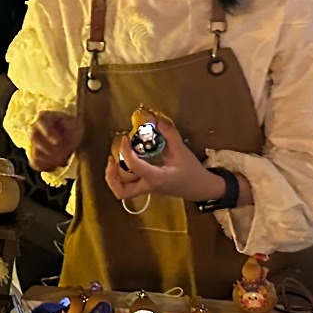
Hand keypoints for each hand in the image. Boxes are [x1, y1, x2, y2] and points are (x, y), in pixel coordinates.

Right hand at [28, 109, 78, 174]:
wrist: (69, 137)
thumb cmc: (72, 128)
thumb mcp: (75, 123)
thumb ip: (70, 123)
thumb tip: (64, 124)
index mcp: (44, 118)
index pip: (41, 122)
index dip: (48, 132)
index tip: (58, 141)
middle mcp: (34, 129)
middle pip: (35, 139)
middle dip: (50, 149)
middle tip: (63, 154)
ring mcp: (32, 143)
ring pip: (35, 153)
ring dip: (50, 159)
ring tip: (63, 160)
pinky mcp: (33, 155)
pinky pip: (34, 163)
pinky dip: (45, 167)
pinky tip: (55, 166)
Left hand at [103, 113, 229, 205]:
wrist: (201, 188)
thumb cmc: (191, 171)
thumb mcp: (182, 151)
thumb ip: (169, 134)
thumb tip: (157, 120)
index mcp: (156, 178)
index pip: (135, 166)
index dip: (126, 151)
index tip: (126, 138)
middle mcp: (149, 186)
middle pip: (122, 192)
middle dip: (111, 177)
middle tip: (112, 159)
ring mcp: (147, 190)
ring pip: (123, 192)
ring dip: (113, 178)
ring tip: (114, 161)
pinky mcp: (148, 188)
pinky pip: (129, 186)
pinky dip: (121, 177)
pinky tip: (125, 163)